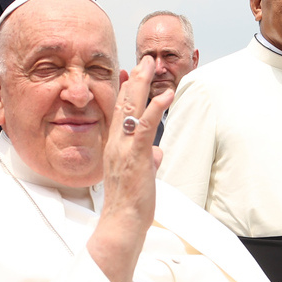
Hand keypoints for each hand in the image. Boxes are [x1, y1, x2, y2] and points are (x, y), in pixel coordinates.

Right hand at [88, 56, 172, 281]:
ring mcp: (124, 148)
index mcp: (116, 147)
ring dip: (143, 84)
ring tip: (152, 65)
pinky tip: (165, 95)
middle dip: (136, 79)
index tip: (133, 72)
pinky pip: (145, 127)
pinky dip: (155, 109)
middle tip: (145, 59)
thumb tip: (157, 154)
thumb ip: (147, 160)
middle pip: (124, 104)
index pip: (120, 113)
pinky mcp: (136, 156)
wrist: (122, 222)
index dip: (127, 90)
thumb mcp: (140, 176)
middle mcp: (116, 143)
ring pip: (132, 109)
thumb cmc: (130, 203)